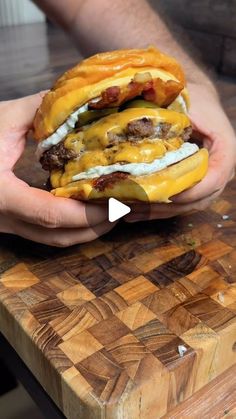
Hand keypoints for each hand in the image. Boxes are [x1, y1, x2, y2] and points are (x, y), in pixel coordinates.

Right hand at [0, 93, 112, 245]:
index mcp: (1, 195)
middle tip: (127, 210)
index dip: (88, 212)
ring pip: (54, 241)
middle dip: (97, 227)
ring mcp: (6, 225)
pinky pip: (46, 233)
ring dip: (87, 231)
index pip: (52, 214)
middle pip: (59, 237)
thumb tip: (72, 100)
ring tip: (114, 212)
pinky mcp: (10, 223)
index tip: (118, 203)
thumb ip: (37, 109)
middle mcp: (4, 218)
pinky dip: (71, 226)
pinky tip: (87, 209)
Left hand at [125, 82, 235, 221]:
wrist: (196, 96)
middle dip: (167, 207)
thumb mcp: (186, 104)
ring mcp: (209, 179)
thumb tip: (145, 134)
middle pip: (199, 199)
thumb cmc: (192, 97)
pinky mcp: (195, 183)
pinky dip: (157, 209)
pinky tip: (134, 213)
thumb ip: (175, 120)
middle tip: (138, 207)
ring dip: (158, 212)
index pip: (212, 180)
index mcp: (225, 150)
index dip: (190, 191)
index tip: (165, 194)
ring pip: (187, 205)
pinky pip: (179, 202)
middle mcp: (221, 169)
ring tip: (129, 213)